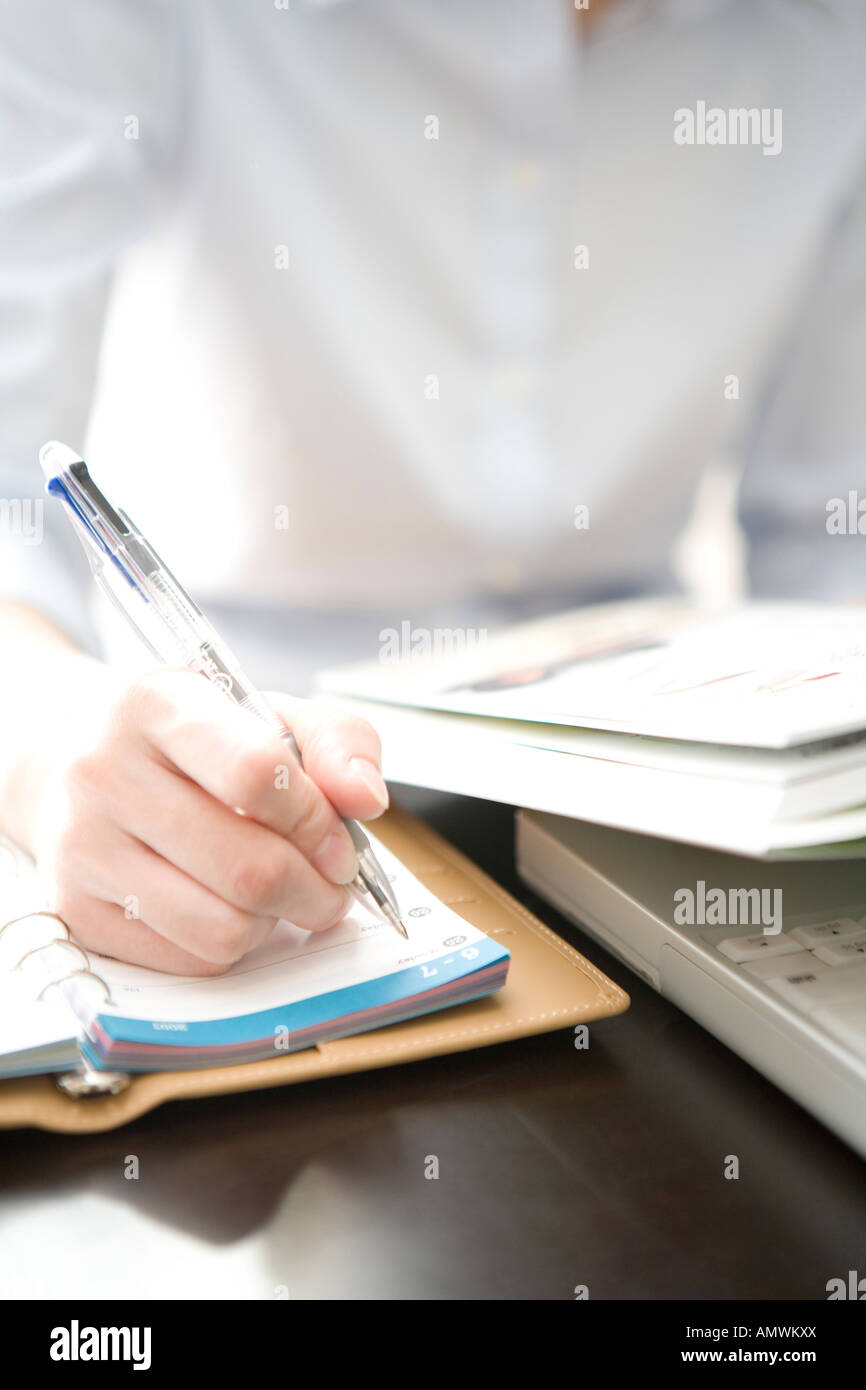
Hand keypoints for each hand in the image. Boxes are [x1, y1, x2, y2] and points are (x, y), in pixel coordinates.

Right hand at [28, 669, 388, 974]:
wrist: (72, 760)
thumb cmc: (191, 740)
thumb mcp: (266, 712)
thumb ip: (338, 743)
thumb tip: (367, 799)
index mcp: (155, 704)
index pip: (254, 771)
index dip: (315, 819)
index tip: (340, 841)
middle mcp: (104, 772)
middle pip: (248, 867)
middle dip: (317, 890)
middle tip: (332, 885)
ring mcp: (83, 846)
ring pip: (222, 927)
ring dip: (277, 921)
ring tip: (282, 894)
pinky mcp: (76, 909)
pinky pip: (190, 959)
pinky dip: (232, 943)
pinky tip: (228, 905)